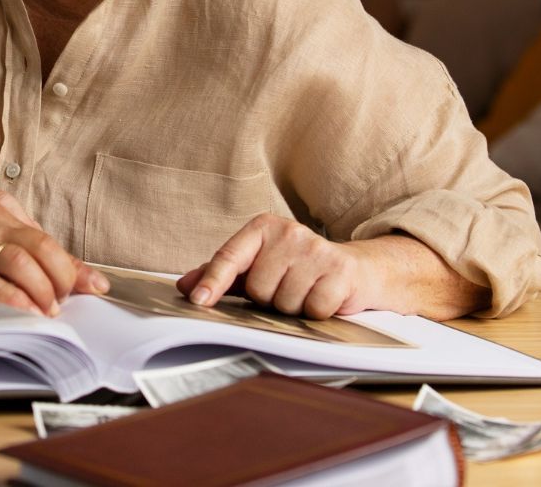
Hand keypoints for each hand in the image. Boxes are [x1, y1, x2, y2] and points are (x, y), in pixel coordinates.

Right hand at [0, 196, 107, 316]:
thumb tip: (34, 250)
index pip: (44, 237)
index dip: (74, 264)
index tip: (96, 285)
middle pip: (41, 247)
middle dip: (63, 278)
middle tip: (69, 302)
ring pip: (20, 261)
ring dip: (42, 290)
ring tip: (49, 311)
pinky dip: (11, 297)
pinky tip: (24, 311)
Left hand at [175, 214, 377, 319]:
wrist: (355, 269)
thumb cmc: (298, 269)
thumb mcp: (259, 265)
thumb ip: (222, 274)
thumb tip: (185, 286)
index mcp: (263, 227)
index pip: (230, 256)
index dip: (213, 281)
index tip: (198, 300)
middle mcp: (289, 233)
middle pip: (258, 289)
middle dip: (269, 299)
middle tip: (286, 288)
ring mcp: (315, 250)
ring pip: (285, 303)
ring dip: (293, 307)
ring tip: (305, 291)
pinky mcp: (339, 270)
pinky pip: (313, 309)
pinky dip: (316, 312)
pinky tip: (323, 296)